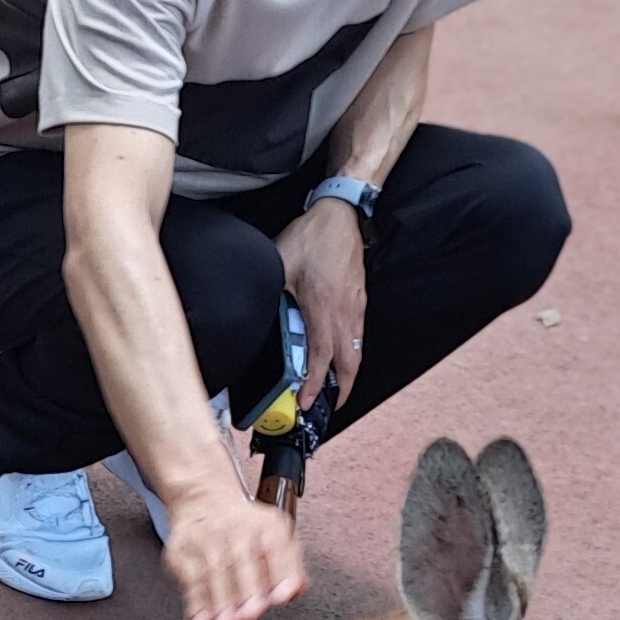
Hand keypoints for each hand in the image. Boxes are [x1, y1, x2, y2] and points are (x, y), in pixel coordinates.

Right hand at [165, 459, 305, 619]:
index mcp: (266, 526)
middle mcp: (236, 529)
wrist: (202, 498)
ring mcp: (207, 538)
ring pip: (213, 572)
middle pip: (241, 560)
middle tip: (250, 615)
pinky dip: (195, 603)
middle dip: (246, 591)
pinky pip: (189, 579)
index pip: (277, 548)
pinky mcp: (182, 550)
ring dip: (219, 602)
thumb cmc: (245, 526)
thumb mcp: (275, 534)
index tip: (282, 596)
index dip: (281, 573)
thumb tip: (297, 590)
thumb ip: (290, 565)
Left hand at [276, 201, 368, 409]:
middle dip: (343, 390)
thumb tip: (258, 310)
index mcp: (322, 308)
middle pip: (351, 364)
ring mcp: (356, 306)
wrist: (342, 214)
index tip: (307, 402)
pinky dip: (351, 352)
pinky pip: (359, 334)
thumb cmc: (313, 236)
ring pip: (357, 350)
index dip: (314, 385)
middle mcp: (344, 312)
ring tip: (335, 386)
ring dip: (348, 373)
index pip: (321, 358)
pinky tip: (340, 354)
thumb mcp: (281, 264)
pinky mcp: (360, 299)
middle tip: (329, 405)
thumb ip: (271, 292)